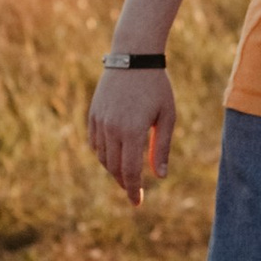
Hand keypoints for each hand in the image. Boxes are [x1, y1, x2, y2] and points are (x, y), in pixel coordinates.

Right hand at [87, 64, 175, 206]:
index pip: (130, 171)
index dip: (133, 190)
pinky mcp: (93, 114)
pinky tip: (114, 156)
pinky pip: (95, 143)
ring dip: (113, 169)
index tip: (137, 203)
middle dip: (124, 182)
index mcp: (132, 131)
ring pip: (103, 157)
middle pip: (114, 168)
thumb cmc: (157, 86)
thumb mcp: (167, 116)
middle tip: (134, 190)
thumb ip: (161, 148)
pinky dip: (103, 154)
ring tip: (126, 173)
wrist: (133, 57)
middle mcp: (112, 129)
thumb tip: (160, 177)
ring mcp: (100, 121)